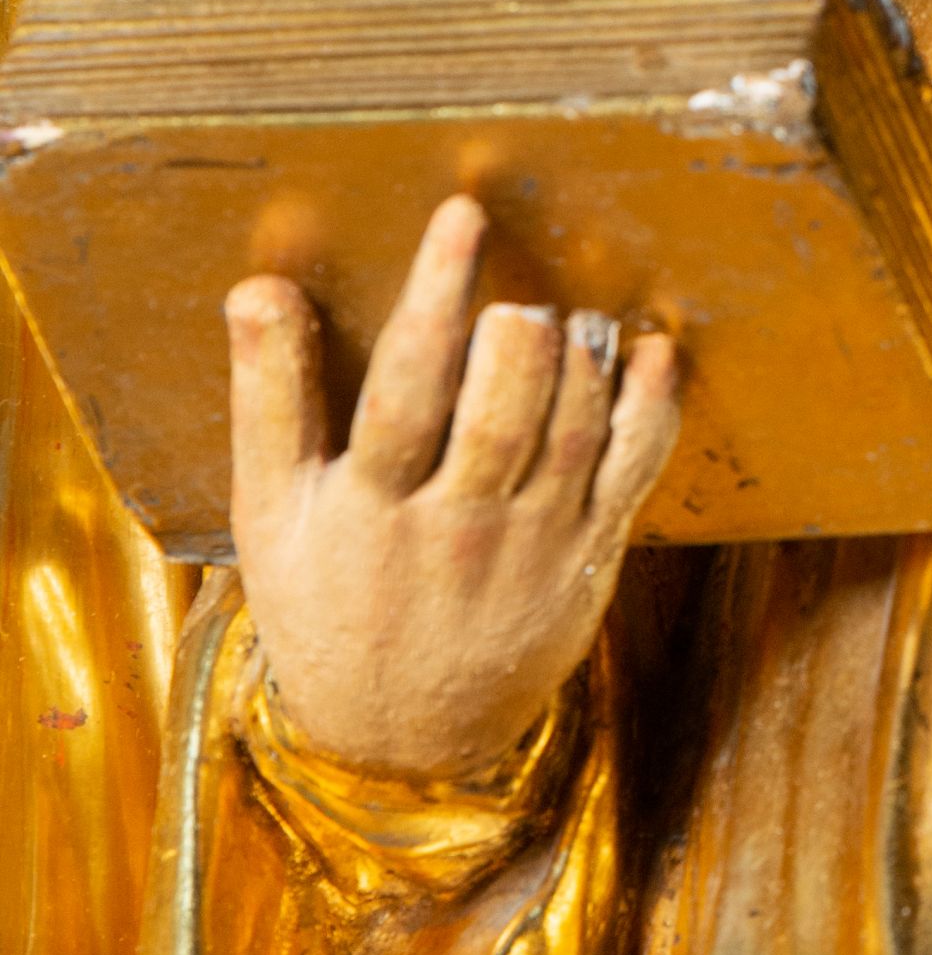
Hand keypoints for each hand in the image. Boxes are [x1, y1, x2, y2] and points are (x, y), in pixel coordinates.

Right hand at [228, 195, 680, 781]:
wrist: (398, 739)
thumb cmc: (327, 603)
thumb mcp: (270, 512)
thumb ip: (269, 396)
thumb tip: (257, 287)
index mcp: (369, 506)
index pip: (408, 384)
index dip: (437, 293)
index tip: (461, 215)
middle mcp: (456, 524)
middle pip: (506, 407)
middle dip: (520, 331)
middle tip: (515, 297)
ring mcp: (531, 544)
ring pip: (573, 428)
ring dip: (580, 355)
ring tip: (562, 317)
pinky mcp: (587, 558)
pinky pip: (633, 470)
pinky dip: (651, 404)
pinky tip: (650, 350)